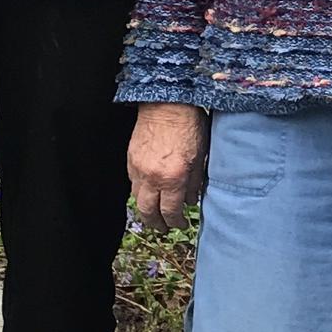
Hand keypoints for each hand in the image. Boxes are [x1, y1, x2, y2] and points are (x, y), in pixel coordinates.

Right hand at [128, 104, 206, 228]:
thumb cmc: (188, 126)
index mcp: (173, 177)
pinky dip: (140, 192)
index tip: (181, 224)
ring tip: (154, 214)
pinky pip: (132, 183)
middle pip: (148, 211)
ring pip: (137, 199)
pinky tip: (148, 192)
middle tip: (163, 228)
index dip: (176, 222)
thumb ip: (195, 182)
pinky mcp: (131, 159)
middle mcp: (152, 176)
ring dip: (146, 210)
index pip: (171, 211)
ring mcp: (138, 168)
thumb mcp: (200, 157)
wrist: (167, 103)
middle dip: (156, 223)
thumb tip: (190, 200)